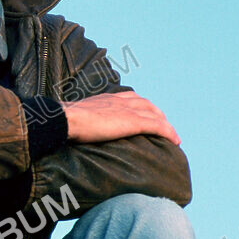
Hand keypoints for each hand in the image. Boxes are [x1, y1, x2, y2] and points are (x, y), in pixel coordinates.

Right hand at [61, 91, 180, 144]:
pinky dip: (169, 133)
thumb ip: (78, 121)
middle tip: (163, 126)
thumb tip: (70, 131)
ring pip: (155, 114)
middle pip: (145, 104)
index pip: (129, 98)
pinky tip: (175, 141)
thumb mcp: (73, 118)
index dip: (139, 106)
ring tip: (172, 136)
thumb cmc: (63, 121)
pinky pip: (158, 126)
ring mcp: (127, 110)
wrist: (65, 120)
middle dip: (156, 114)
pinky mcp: (133, 122)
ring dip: (166, 124)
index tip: (144, 114)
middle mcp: (119, 101)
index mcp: (105, 98)